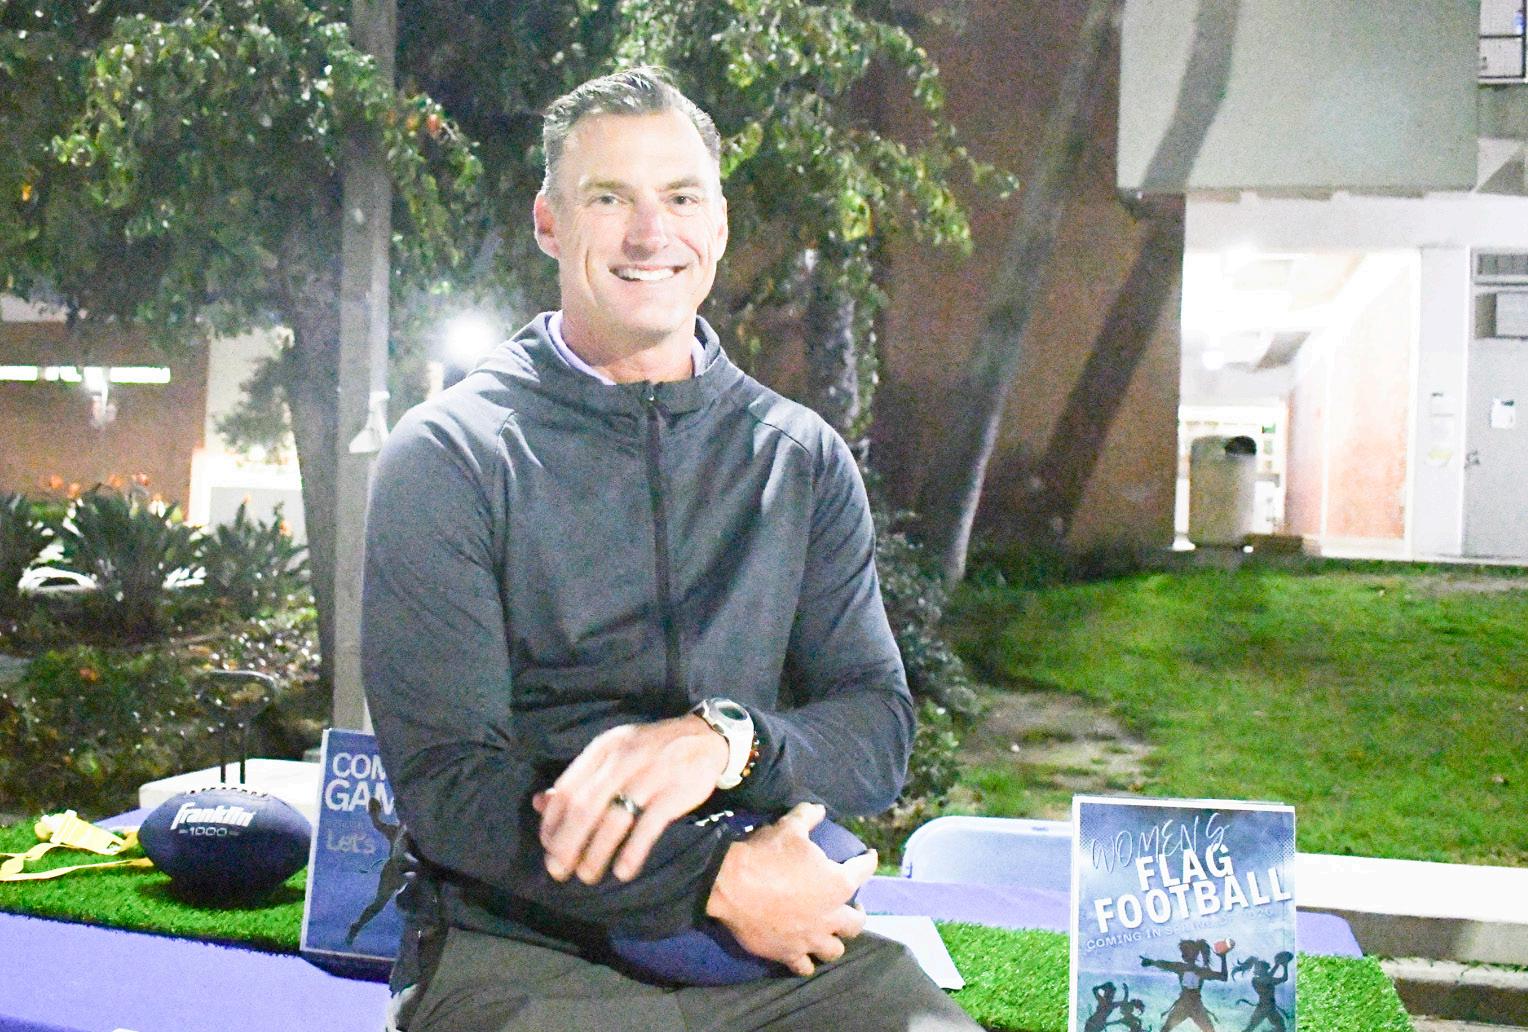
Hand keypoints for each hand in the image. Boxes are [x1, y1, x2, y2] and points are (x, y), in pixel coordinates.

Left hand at [533, 714, 726, 884]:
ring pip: (614, 820)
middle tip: (558, 870)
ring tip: (587, 875)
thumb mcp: (613, 754)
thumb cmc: (650, 752)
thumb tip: (540, 803)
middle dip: (567, 843)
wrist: (704, 738)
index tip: (547, 847)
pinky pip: (648, 827)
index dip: (553, 822)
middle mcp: (622, 760)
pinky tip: (623, 871)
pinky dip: (632, 852)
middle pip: (585, 807)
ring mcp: (649, 776)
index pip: (567, 789)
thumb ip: (580, 779)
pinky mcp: (673, 793)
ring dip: (596, 853)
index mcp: (603, 749)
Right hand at [704, 802, 875, 976]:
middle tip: (850, 905)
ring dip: (834, 940)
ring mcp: (810, 939)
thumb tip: (819, 808)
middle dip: (857, 913)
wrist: (730, 884)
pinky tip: (804, 955)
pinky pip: (805, 967)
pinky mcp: (788, 953)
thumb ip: (808, 816)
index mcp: (837, 883)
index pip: (865, 870)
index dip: (869, 861)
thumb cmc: (765, 854)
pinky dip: (806, 962)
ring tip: (829, 932)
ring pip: (834, 950)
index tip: (869, 857)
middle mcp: (830, 915)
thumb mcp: (789, 827)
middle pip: (856, 922)